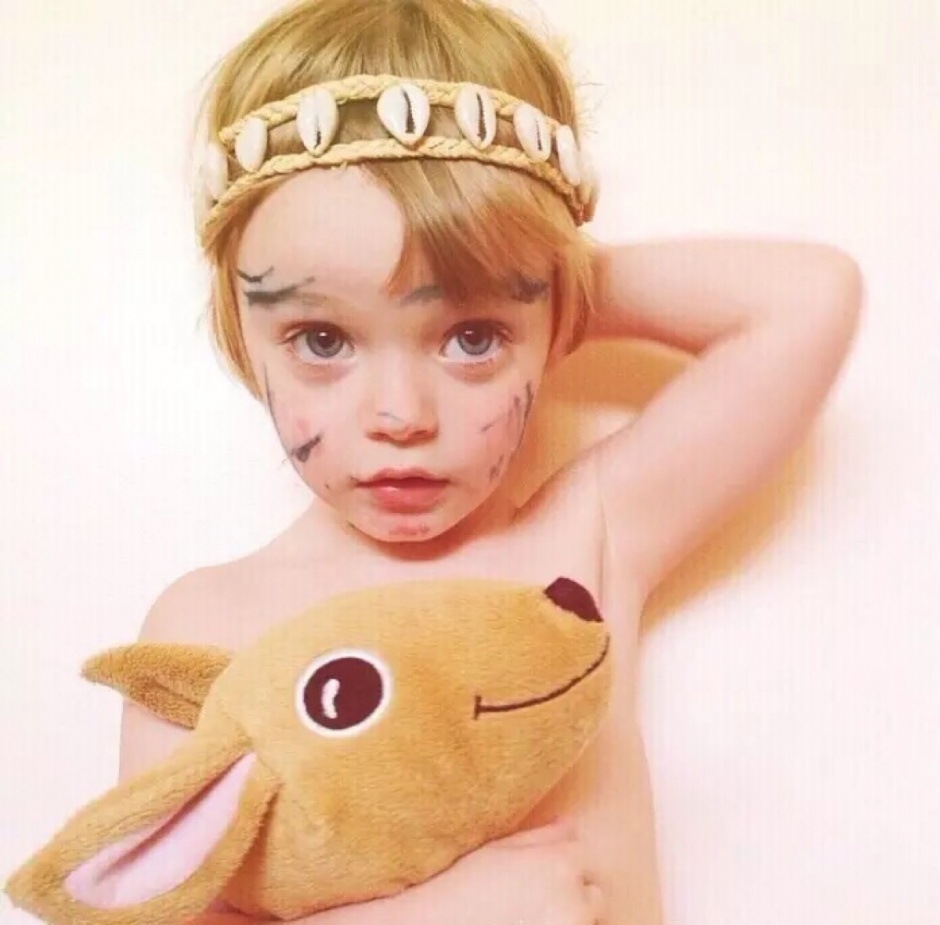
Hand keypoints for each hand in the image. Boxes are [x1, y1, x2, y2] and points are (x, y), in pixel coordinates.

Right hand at [439, 820, 604, 924]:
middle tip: (532, 901)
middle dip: (572, 895)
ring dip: (567, 918)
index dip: (560, 865)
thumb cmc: (463, 887)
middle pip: (593, 896)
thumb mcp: (499, 850)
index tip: (536, 876)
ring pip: (584, 921)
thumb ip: (541, 837)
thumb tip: (569, 825)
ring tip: (527, 916)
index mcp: (559, 866)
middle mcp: (573, 903)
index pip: (582, 858)